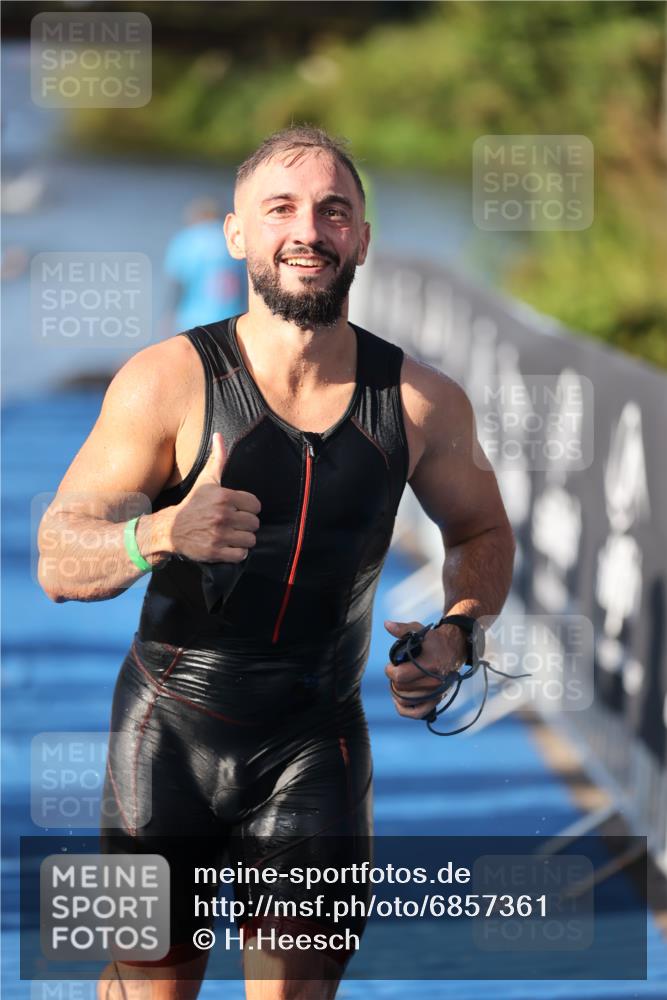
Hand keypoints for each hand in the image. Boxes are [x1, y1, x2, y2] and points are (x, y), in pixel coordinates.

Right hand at [168, 432, 260, 562]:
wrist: (170, 529)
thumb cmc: (192, 504)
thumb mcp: (206, 481)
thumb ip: (217, 459)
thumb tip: (219, 435)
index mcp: (225, 497)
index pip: (256, 505)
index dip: (249, 508)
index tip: (240, 510)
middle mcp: (223, 516)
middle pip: (255, 524)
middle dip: (246, 525)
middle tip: (235, 524)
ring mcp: (220, 535)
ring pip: (251, 540)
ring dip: (244, 539)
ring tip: (233, 535)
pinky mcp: (216, 552)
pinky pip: (241, 555)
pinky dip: (237, 553)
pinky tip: (228, 546)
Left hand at [384, 619, 467, 719]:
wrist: (455, 649)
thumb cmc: (434, 640)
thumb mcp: (419, 630)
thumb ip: (402, 629)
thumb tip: (386, 624)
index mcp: (429, 664)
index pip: (401, 676)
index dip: (390, 671)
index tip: (390, 666)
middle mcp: (434, 681)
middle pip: (401, 689)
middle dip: (393, 680)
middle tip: (395, 672)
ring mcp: (436, 693)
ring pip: (405, 702)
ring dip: (397, 693)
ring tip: (398, 682)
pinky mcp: (437, 700)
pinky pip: (417, 713)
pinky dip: (404, 709)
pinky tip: (399, 699)